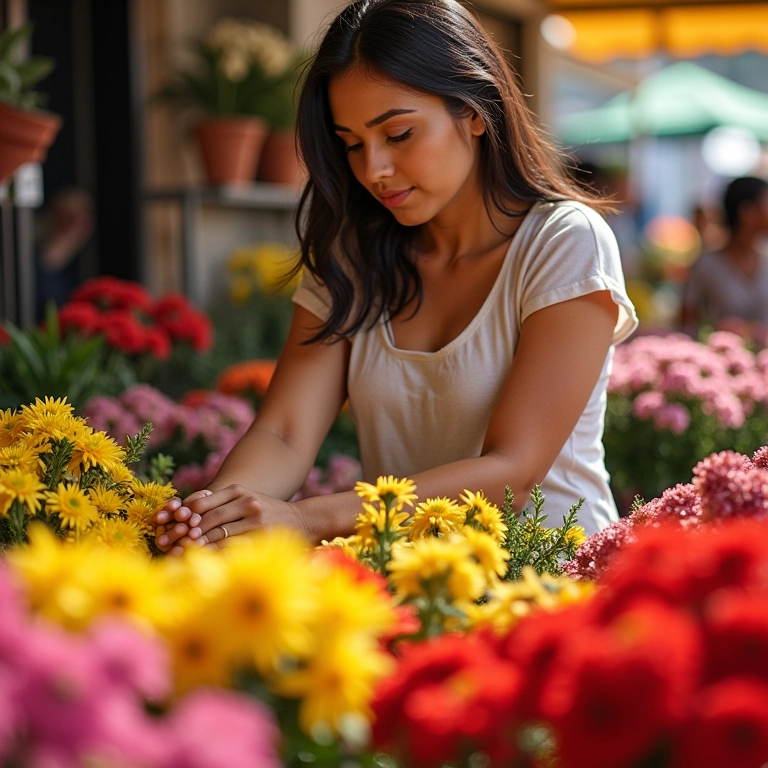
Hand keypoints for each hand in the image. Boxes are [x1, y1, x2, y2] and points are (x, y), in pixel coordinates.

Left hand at [161, 484, 308, 555]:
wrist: (302, 520)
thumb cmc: (267, 513)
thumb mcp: (246, 500)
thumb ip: (221, 503)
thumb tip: (188, 512)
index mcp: (238, 490)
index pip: (201, 501)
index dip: (181, 515)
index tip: (167, 526)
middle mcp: (245, 501)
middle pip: (205, 518)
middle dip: (183, 532)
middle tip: (167, 544)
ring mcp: (254, 519)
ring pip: (215, 534)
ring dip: (193, 546)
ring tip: (177, 555)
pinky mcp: (260, 536)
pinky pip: (229, 547)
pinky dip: (212, 554)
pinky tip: (200, 560)